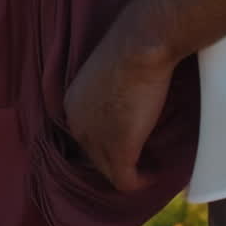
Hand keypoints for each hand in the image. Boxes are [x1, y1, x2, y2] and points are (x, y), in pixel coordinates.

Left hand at [63, 21, 175, 192]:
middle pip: (94, 157)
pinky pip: (125, 181)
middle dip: (117, 161)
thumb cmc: (133, 46)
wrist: (142, 43)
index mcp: (73, 104)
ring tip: (149, 169)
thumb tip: (130, 100)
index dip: (106, 143)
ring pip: (109, 172)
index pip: (85, 136)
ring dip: (129, 173)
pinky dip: (139, 183)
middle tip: (142, 159)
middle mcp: (77, 124)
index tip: (130, 141)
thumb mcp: (113, 72)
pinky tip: (153, 176)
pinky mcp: (118, 149)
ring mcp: (95, 139)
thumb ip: (112, 92)